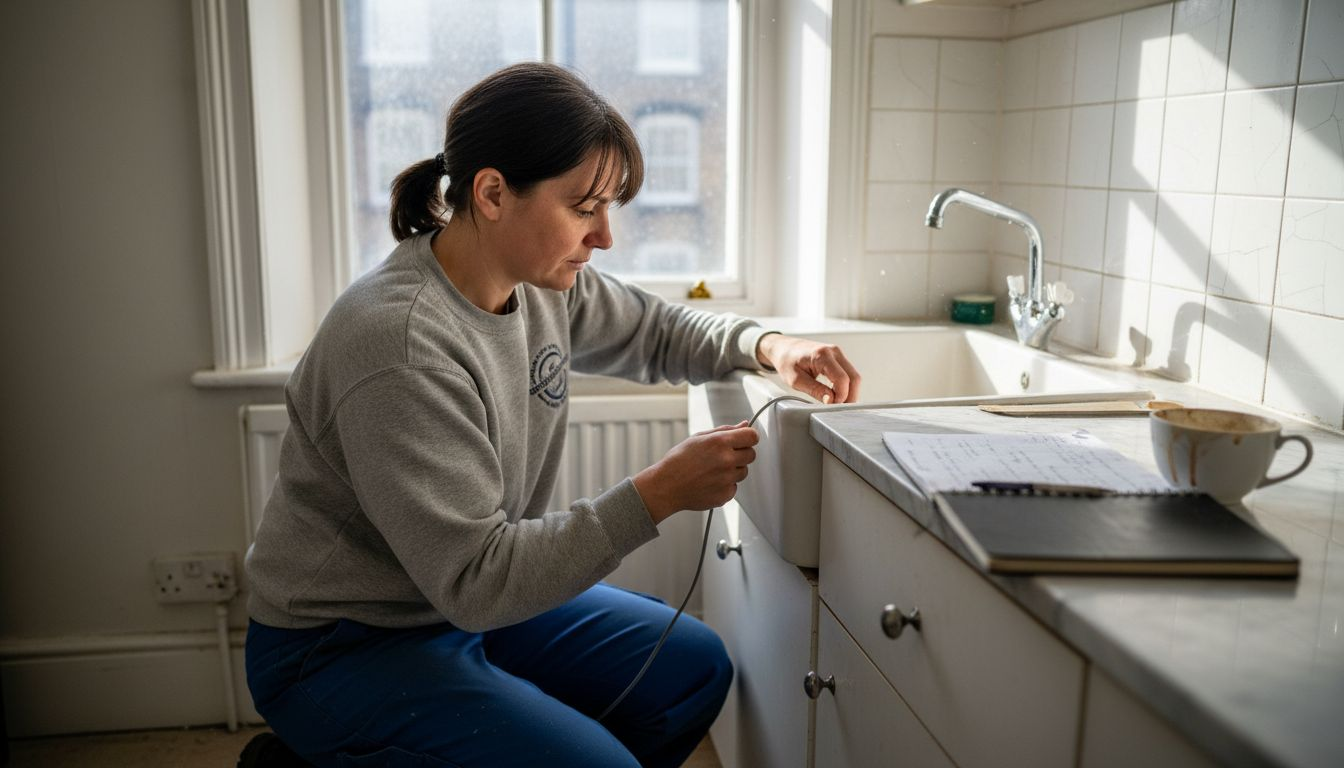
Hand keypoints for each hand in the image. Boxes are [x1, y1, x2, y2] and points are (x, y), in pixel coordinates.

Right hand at [633, 422, 758, 523]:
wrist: (666, 486)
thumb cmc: (679, 461)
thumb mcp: (699, 437)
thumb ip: (726, 430)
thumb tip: (744, 424)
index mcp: (720, 442)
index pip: (752, 436)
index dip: (748, 437)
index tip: (743, 440)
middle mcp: (726, 460)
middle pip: (751, 455)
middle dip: (741, 454)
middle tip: (722, 456)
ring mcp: (727, 479)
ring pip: (743, 472)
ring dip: (733, 470)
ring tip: (712, 470)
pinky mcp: (725, 495)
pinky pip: (734, 487)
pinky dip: (725, 485)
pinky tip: (710, 482)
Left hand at [756, 334, 860, 403]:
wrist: (783, 348)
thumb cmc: (786, 361)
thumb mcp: (796, 380)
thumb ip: (815, 390)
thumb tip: (831, 400)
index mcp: (822, 355)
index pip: (842, 379)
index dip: (841, 396)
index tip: (832, 406)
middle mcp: (834, 352)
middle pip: (854, 378)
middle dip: (850, 397)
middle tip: (838, 409)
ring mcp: (838, 354)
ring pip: (854, 377)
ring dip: (849, 392)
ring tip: (836, 403)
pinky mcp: (838, 358)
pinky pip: (849, 374)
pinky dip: (846, 387)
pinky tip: (836, 395)